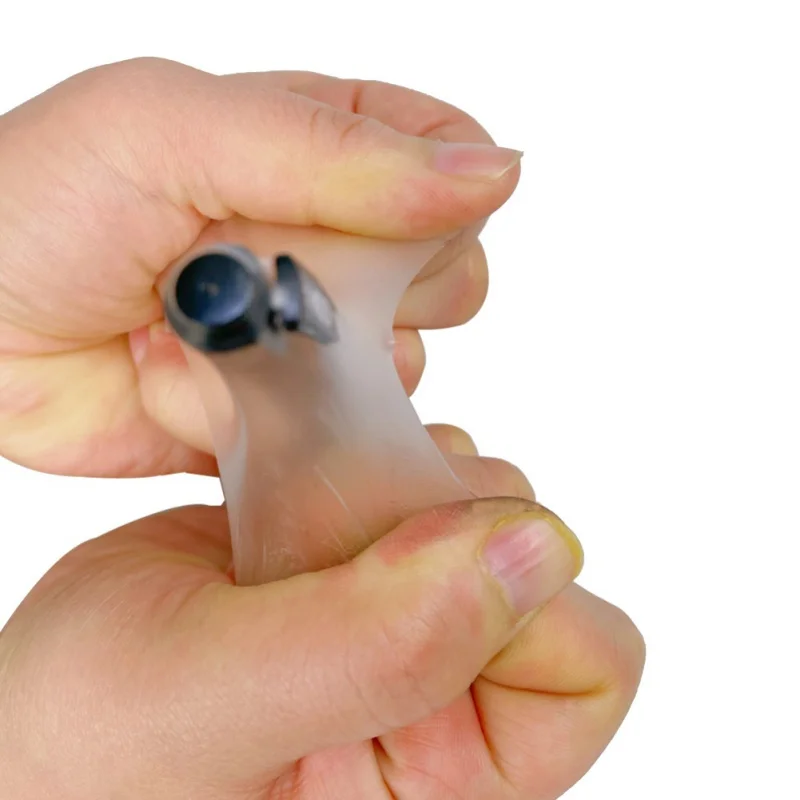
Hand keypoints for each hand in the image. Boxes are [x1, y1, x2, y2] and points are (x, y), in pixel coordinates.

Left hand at [0, 58, 519, 476]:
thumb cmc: (44, 207)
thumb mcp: (175, 132)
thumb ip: (335, 150)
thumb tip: (493, 174)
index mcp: (320, 148)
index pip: (451, 169)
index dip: (435, 205)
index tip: (363, 230)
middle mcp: (328, 243)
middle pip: (445, 277)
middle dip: (372, 294)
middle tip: (269, 281)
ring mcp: (313, 335)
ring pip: (402, 368)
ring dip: (312, 369)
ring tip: (209, 341)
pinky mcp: (290, 413)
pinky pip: (347, 435)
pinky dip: (287, 426)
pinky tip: (209, 396)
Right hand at [0, 434, 643, 798]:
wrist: (30, 728)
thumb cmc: (83, 756)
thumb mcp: (214, 706)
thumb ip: (382, 644)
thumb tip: (535, 549)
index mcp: (447, 780)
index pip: (584, 661)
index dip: (513, 596)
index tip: (401, 553)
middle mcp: (447, 708)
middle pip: (532, 564)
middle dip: (435, 520)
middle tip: (320, 538)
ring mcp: (408, 628)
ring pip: (474, 505)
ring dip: (389, 481)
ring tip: (284, 527)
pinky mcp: (367, 570)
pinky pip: (412, 477)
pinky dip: (354, 458)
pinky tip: (281, 502)